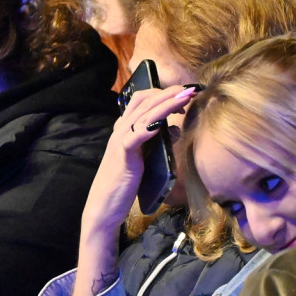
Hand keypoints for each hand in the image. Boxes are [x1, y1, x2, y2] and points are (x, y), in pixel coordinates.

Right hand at [71, 85, 197, 295]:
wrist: (105, 206)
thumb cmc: (124, 183)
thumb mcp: (144, 158)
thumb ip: (155, 142)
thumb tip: (173, 129)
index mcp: (124, 127)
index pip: (142, 99)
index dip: (163, 93)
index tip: (184, 95)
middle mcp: (121, 129)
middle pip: (145, 100)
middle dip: (170, 93)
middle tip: (190, 90)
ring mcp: (120, 140)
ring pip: (144, 113)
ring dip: (166, 103)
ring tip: (186, 97)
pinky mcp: (123, 154)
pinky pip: (136, 135)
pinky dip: (150, 126)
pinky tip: (163, 123)